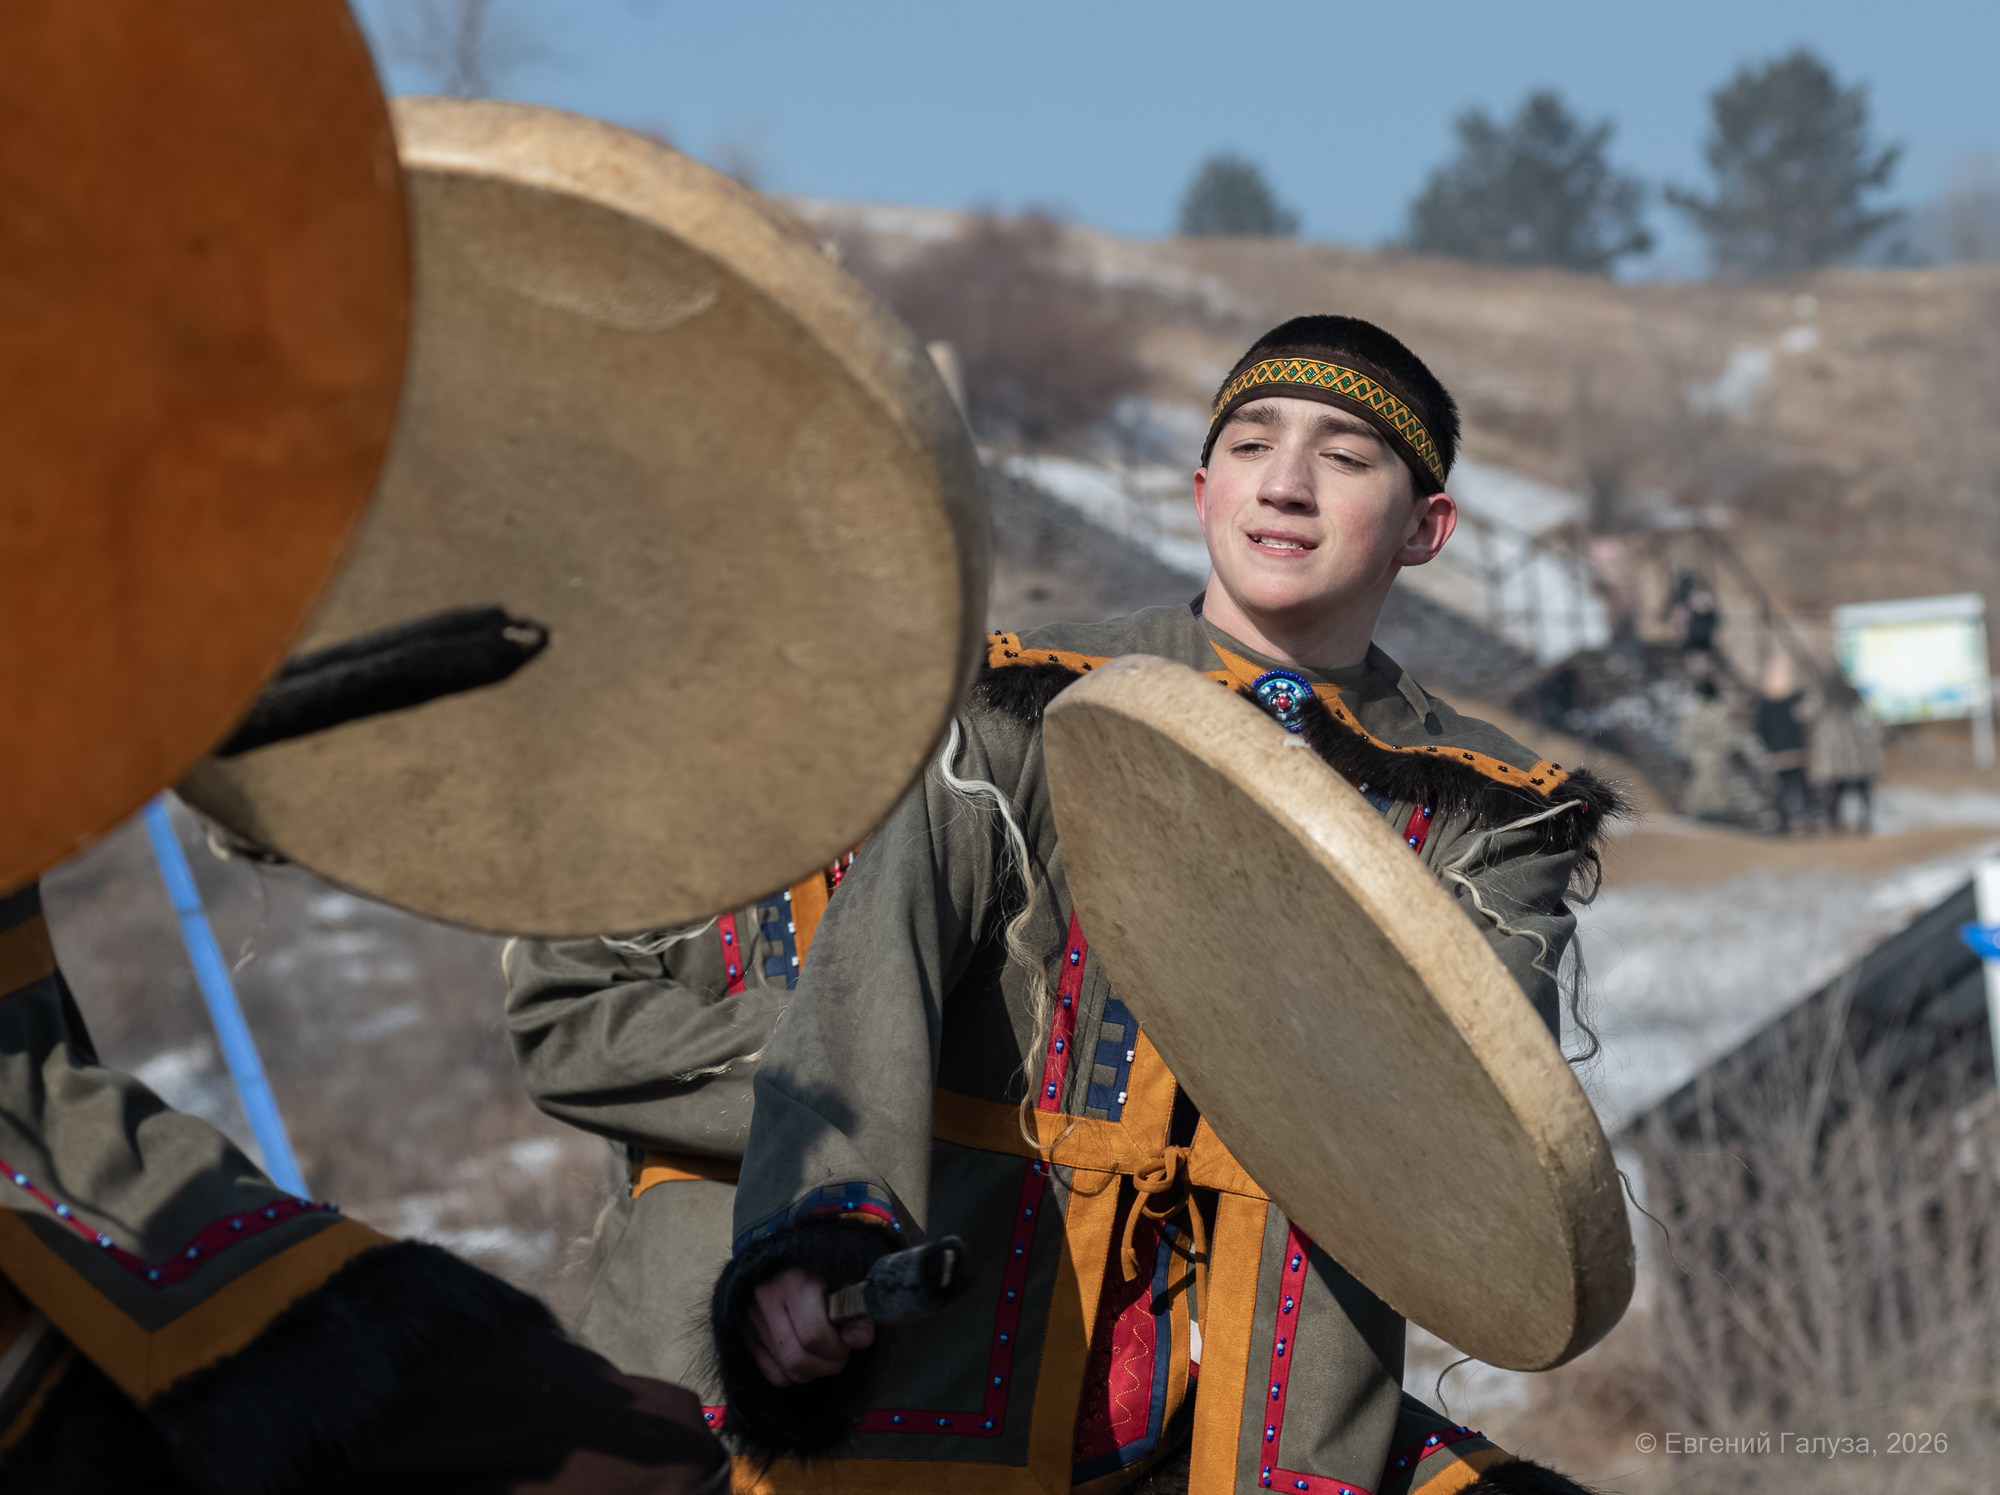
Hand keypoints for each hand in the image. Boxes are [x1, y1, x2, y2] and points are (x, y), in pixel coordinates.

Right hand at [747, 1267, 874, 1384]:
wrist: (786, 1257)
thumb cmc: (823, 1268)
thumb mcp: (847, 1278)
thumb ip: (857, 1308)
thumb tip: (859, 1339)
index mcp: (794, 1282)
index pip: (813, 1334)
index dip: (837, 1347)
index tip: (848, 1340)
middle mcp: (766, 1300)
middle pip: (797, 1359)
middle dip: (827, 1365)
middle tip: (840, 1353)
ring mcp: (750, 1319)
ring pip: (785, 1373)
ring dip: (812, 1372)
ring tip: (823, 1352)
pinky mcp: (744, 1334)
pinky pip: (773, 1375)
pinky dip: (794, 1375)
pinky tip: (805, 1355)